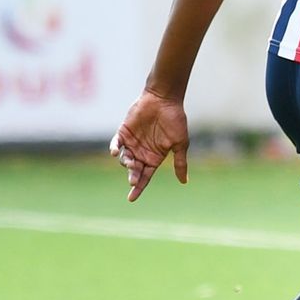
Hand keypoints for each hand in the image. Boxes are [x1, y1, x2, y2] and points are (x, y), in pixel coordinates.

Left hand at [110, 88, 188, 202]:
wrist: (164, 100)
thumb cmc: (175, 120)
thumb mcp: (180, 144)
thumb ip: (180, 162)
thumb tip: (184, 182)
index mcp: (155, 157)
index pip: (145, 176)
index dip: (138, 187)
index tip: (131, 198)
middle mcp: (142, 152)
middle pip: (134, 170)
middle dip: (133, 176)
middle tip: (133, 179)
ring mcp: (132, 142)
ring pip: (125, 159)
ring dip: (126, 163)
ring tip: (130, 162)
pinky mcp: (124, 132)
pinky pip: (116, 144)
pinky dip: (115, 149)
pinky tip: (116, 153)